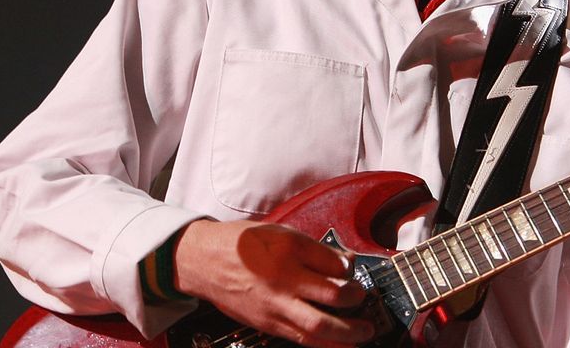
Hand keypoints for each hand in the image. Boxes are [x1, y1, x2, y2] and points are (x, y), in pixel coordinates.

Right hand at [173, 219, 375, 346]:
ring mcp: (274, 306)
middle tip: (365, 304)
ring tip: (364, 332)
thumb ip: (315, 249)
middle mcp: (283, 280)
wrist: (204, 261)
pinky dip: (321, 343)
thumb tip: (346, 262)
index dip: (352, 270)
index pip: (334, 265)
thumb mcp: (282, 231)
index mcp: (290, 250)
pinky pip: (299, 337)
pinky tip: (338, 343)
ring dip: (346, 334)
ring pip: (316, 327)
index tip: (355, 271)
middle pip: (330, 299)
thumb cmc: (243, 243)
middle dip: (355, 305)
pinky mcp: (266, 324)